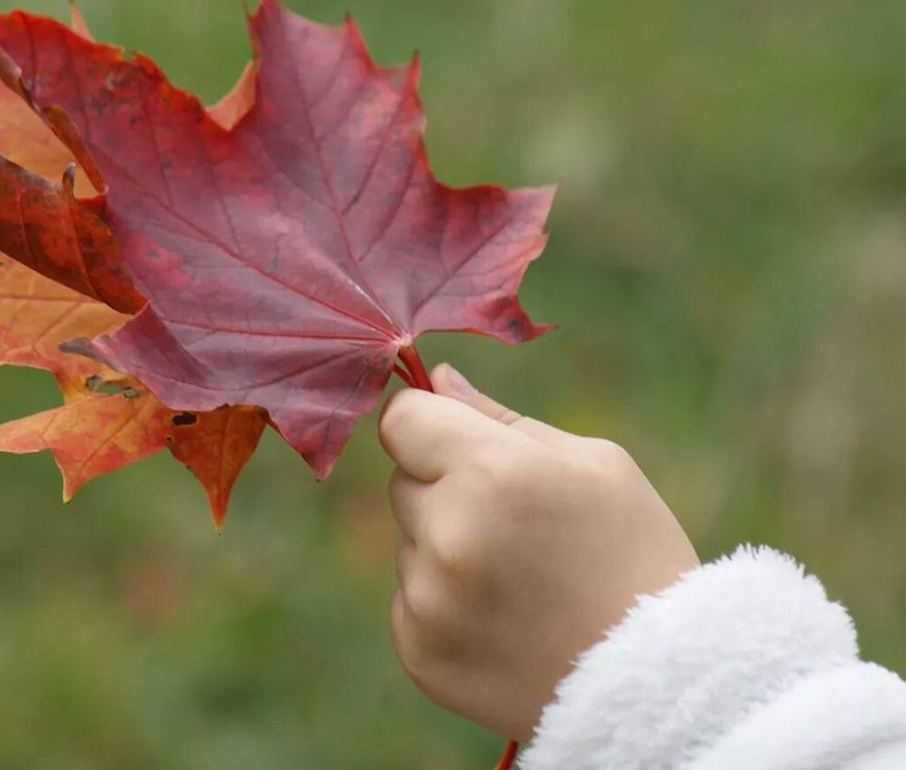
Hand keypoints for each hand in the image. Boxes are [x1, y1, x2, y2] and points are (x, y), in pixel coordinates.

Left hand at [380, 363, 698, 741]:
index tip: (446, 435)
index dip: (423, 420)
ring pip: (408, 543)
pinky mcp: (420, 650)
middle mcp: (448, 534)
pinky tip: (504, 620)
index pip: (401, 419)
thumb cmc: (634, 553)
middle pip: (402, 480)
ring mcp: (429, 599)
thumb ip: (500, 418)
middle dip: (443, 487)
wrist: (661, 682)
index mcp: (492, 472)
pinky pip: (410, 602)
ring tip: (519, 580)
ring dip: (444, 548)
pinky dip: (444, 606)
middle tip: (512, 522)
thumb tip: (434, 380)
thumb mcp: (594, 464)